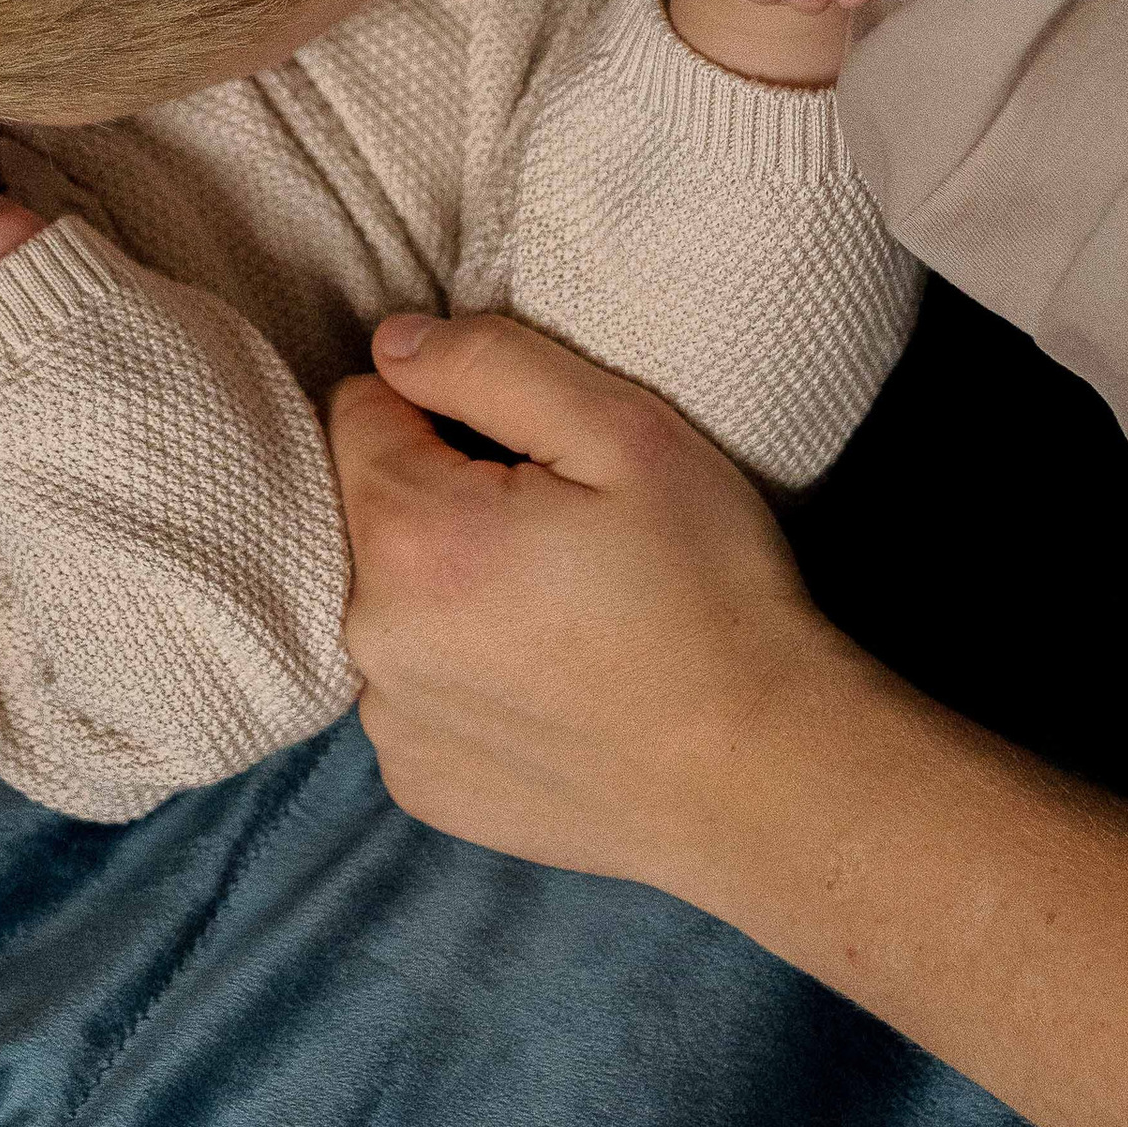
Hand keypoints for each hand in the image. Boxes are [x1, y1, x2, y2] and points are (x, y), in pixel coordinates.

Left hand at [330, 312, 847, 894]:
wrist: (766, 779)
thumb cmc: (711, 595)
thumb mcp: (627, 434)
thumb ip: (491, 365)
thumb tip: (392, 344)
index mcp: (414, 534)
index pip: (361, 411)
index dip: (443, 410)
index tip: (526, 452)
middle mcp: (372, 635)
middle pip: (368, 509)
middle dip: (441, 497)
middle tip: (555, 533)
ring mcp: (390, 721)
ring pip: (387, 601)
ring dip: (444, 588)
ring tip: (556, 614)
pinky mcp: (418, 782)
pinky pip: (409, 690)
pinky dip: (458, 675)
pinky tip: (546, 685)